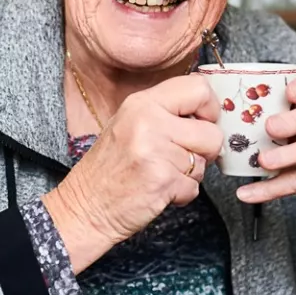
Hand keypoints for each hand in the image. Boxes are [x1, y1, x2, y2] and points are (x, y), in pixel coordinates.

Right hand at [43, 75, 222, 271]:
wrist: (84, 206)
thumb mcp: (130, 124)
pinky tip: (160, 190)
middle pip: (211, 131)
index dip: (210, 109)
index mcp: (141, 104)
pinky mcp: (162, 181)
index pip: (198, 88)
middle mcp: (148, 123)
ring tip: (164, 174)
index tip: (203, 123)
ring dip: (190, 173)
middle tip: (185, 157)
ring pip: (204, 161)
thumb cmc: (109, 168)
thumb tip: (208, 114)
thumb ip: (165, 113)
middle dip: (206, 150)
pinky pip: (195, 186)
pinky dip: (182, 193)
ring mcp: (155, 152)